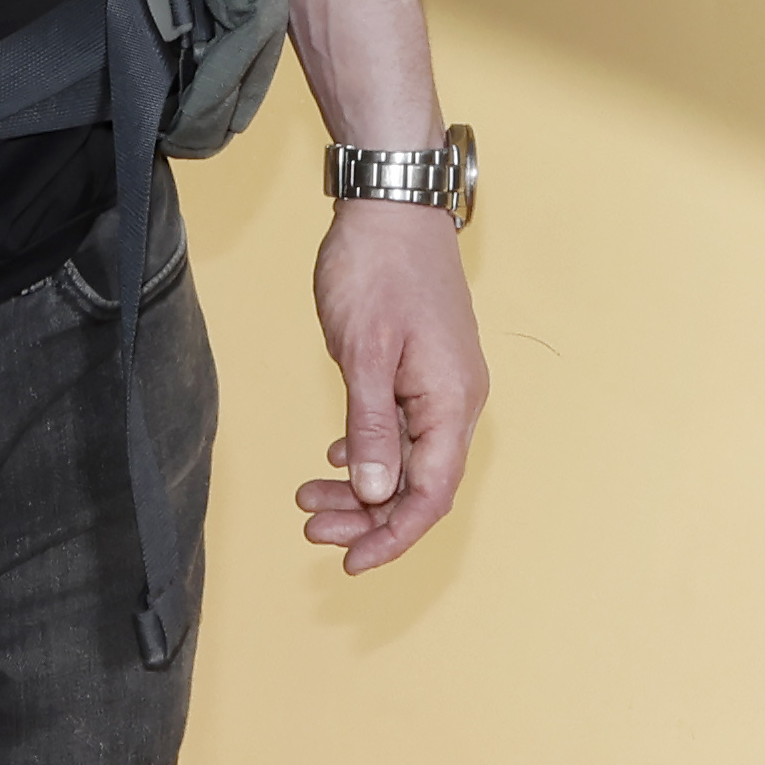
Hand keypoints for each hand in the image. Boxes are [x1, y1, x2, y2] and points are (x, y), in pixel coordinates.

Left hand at [300, 201, 488, 571]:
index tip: (349, 563)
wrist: (392, 201)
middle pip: (419, 484)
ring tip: (309, 497)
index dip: (391, 537)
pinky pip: (402, 428)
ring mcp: (441, 383)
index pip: (430, 495)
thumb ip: (370, 426)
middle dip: (367, 517)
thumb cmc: (379, 268)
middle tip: (310, 526)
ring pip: (407, 458)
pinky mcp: (423, 368)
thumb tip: (375, 494)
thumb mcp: (363, 351)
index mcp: (450, 402)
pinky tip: (337, 458)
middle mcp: (456, 400)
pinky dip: (369, 449)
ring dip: (362, 486)